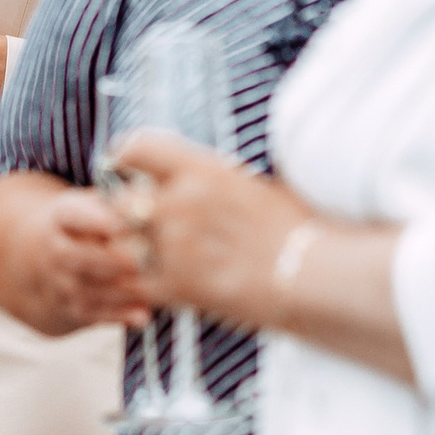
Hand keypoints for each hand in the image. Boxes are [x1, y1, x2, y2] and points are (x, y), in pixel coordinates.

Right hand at [17, 187, 152, 331]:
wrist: (52, 259)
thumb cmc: (91, 222)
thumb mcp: (96, 203)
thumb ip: (120, 203)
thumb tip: (150, 202)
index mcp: (63, 216)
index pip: (72, 216)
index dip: (94, 221)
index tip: (120, 225)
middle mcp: (55, 249)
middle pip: (76, 256)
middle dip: (109, 260)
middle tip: (140, 261)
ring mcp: (60, 281)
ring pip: (86, 289)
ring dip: (120, 292)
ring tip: (150, 289)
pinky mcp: (71, 308)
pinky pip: (94, 315)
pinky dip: (119, 316)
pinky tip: (143, 315)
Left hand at [118, 129, 311, 329]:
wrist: (315, 276)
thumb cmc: (299, 226)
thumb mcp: (255, 183)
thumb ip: (214, 177)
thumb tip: (199, 173)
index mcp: (201, 170)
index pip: (136, 147)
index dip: (124, 157)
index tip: (124, 167)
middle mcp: (180, 203)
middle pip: (119, 200)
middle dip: (123, 212)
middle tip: (134, 223)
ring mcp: (174, 246)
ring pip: (120, 244)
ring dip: (127, 250)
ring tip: (142, 258)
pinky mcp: (177, 287)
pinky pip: (134, 284)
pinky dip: (137, 287)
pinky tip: (153, 287)